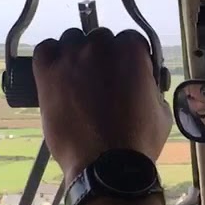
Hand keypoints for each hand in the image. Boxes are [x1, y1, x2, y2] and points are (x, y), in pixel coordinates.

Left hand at [33, 28, 171, 178]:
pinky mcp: (47, 73)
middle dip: (102, 57)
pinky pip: (44, 50)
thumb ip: (150, 87)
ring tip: (77, 80)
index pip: (129, 40)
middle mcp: (101, 46)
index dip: (127, 59)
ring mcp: (72, 57)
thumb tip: (143, 85)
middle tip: (101, 83)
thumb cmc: (138, 141)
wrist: (106, 165)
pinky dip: (50, 57)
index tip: (124, 74)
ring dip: (76, 55)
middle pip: (99, 39)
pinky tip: (56, 74)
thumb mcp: (160, 110)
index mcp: (132, 51)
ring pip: (71, 40)